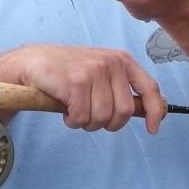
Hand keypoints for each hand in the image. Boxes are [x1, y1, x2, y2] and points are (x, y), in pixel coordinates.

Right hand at [2, 44, 165, 133]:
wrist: (33, 62)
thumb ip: (122, 87)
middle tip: (91, 116)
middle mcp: (111, 63)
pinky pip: (82, 118)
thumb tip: (150, 113)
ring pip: (102, 118)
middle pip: (124, 112)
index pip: (149, 88)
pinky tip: (66, 108)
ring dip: (87, 122)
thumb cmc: (69, 71)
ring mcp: (94, 72)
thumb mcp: (102, 71)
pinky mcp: (76, 83)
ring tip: (76, 109)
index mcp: (122, 60)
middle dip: (107, 123)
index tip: (153, 129)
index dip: (155, 111)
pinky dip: (73, 121)